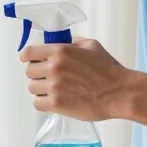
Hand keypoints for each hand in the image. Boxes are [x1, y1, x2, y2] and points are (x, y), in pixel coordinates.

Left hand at [19, 36, 134, 121]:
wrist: (119, 93)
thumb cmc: (109, 69)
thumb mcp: (92, 46)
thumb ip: (73, 42)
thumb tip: (64, 42)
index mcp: (60, 51)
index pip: (27, 53)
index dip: (27, 57)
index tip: (30, 60)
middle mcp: (54, 68)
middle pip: (29, 71)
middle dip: (37, 73)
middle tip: (48, 76)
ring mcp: (54, 87)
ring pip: (32, 88)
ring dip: (41, 89)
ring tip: (54, 89)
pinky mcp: (57, 104)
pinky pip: (37, 103)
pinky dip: (43, 103)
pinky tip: (54, 100)